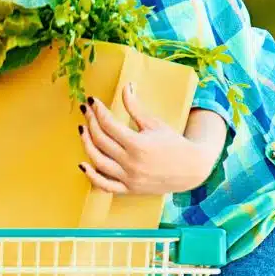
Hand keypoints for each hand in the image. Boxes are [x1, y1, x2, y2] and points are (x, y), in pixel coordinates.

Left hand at [77, 83, 218, 194]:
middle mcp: (131, 163)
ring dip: (86, 144)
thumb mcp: (154, 123)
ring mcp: (129, 178)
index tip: (92, 101)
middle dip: (90, 122)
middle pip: (100, 140)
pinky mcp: (129, 189)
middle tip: (86, 111)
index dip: (98, 111)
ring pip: (98, 161)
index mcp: (139, 144)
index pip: (109, 125)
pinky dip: (92, 176)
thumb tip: (126, 86)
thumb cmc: (173, 143)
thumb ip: (135, 107)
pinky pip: (105, 185)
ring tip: (83, 130)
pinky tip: (83, 163)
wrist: (192, 169)